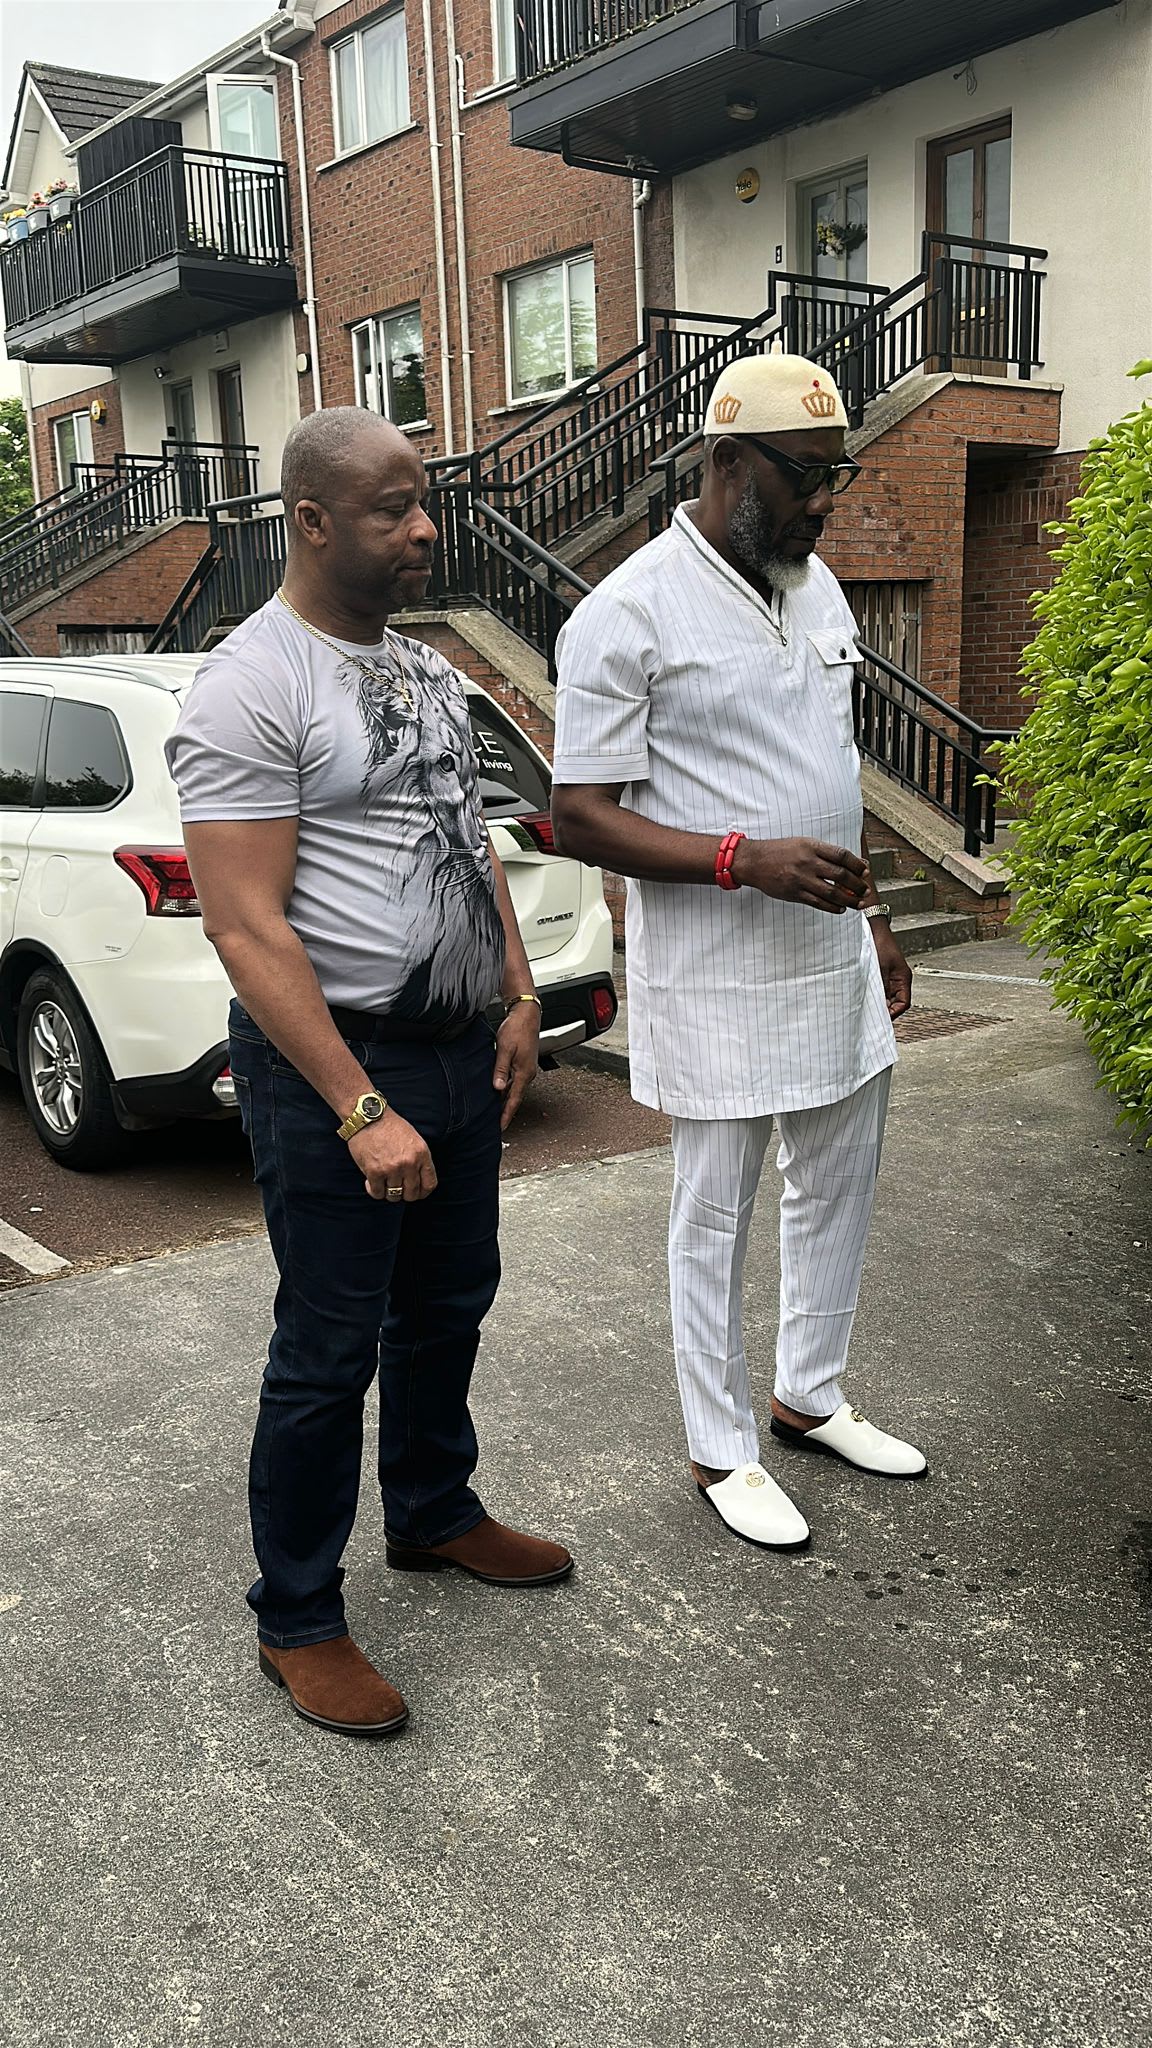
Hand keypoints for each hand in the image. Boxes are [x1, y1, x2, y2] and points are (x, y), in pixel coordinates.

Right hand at [348, 1111, 436, 1202]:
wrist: (369, 1116)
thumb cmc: (390, 1126)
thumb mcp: (414, 1139)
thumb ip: (419, 1159)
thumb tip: (418, 1181)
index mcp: (422, 1154)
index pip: (429, 1184)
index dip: (422, 1193)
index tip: (416, 1193)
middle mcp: (409, 1163)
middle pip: (412, 1194)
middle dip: (405, 1194)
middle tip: (397, 1188)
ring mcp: (392, 1168)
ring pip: (394, 1196)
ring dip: (388, 1192)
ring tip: (383, 1183)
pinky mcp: (374, 1172)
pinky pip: (378, 1193)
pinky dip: (374, 1190)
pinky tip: (371, 1181)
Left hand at [493, 1002, 539, 1129]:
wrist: (526, 1015)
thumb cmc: (517, 1029)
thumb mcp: (505, 1049)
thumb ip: (500, 1069)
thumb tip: (496, 1088)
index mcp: (524, 1073)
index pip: (514, 1100)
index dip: (506, 1115)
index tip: (501, 1128)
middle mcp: (527, 1073)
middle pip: (514, 1098)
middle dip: (505, 1111)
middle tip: (495, 1124)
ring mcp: (526, 1069)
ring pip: (513, 1090)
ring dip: (504, 1100)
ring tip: (494, 1111)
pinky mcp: (522, 1063)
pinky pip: (514, 1081)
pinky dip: (506, 1089)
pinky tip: (497, 1090)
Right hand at [733, 836, 868, 912]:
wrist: (754, 861)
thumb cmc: (781, 851)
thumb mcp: (804, 843)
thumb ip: (827, 852)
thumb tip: (854, 862)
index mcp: (811, 846)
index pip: (842, 855)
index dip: (857, 864)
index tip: (865, 871)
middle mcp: (807, 862)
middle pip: (841, 875)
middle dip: (857, 885)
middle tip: (865, 890)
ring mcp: (801, 879)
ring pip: (832, 892)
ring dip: (849, 899)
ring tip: (858, 903)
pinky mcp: (794, 893)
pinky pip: (818, 903)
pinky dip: (832, 907)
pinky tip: (841, 909)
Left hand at [869, 921, 912, 1018]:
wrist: (873, 928)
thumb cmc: (879, 943)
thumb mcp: (880, 967)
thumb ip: (882, 987)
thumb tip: (881, 1004)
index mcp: (903, 978)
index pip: (903, 1003)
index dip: (894, 1013)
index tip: (882, 1019)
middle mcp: (898, 979)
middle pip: (894, 1002)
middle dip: (884, 1010)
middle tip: (871, 1017)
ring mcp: (889, 977)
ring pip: (886, 997)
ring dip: (877, 1002)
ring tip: (866, 1008)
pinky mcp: (880, 974)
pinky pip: (879, 989)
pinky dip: (872, 994)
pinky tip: (863, 997)